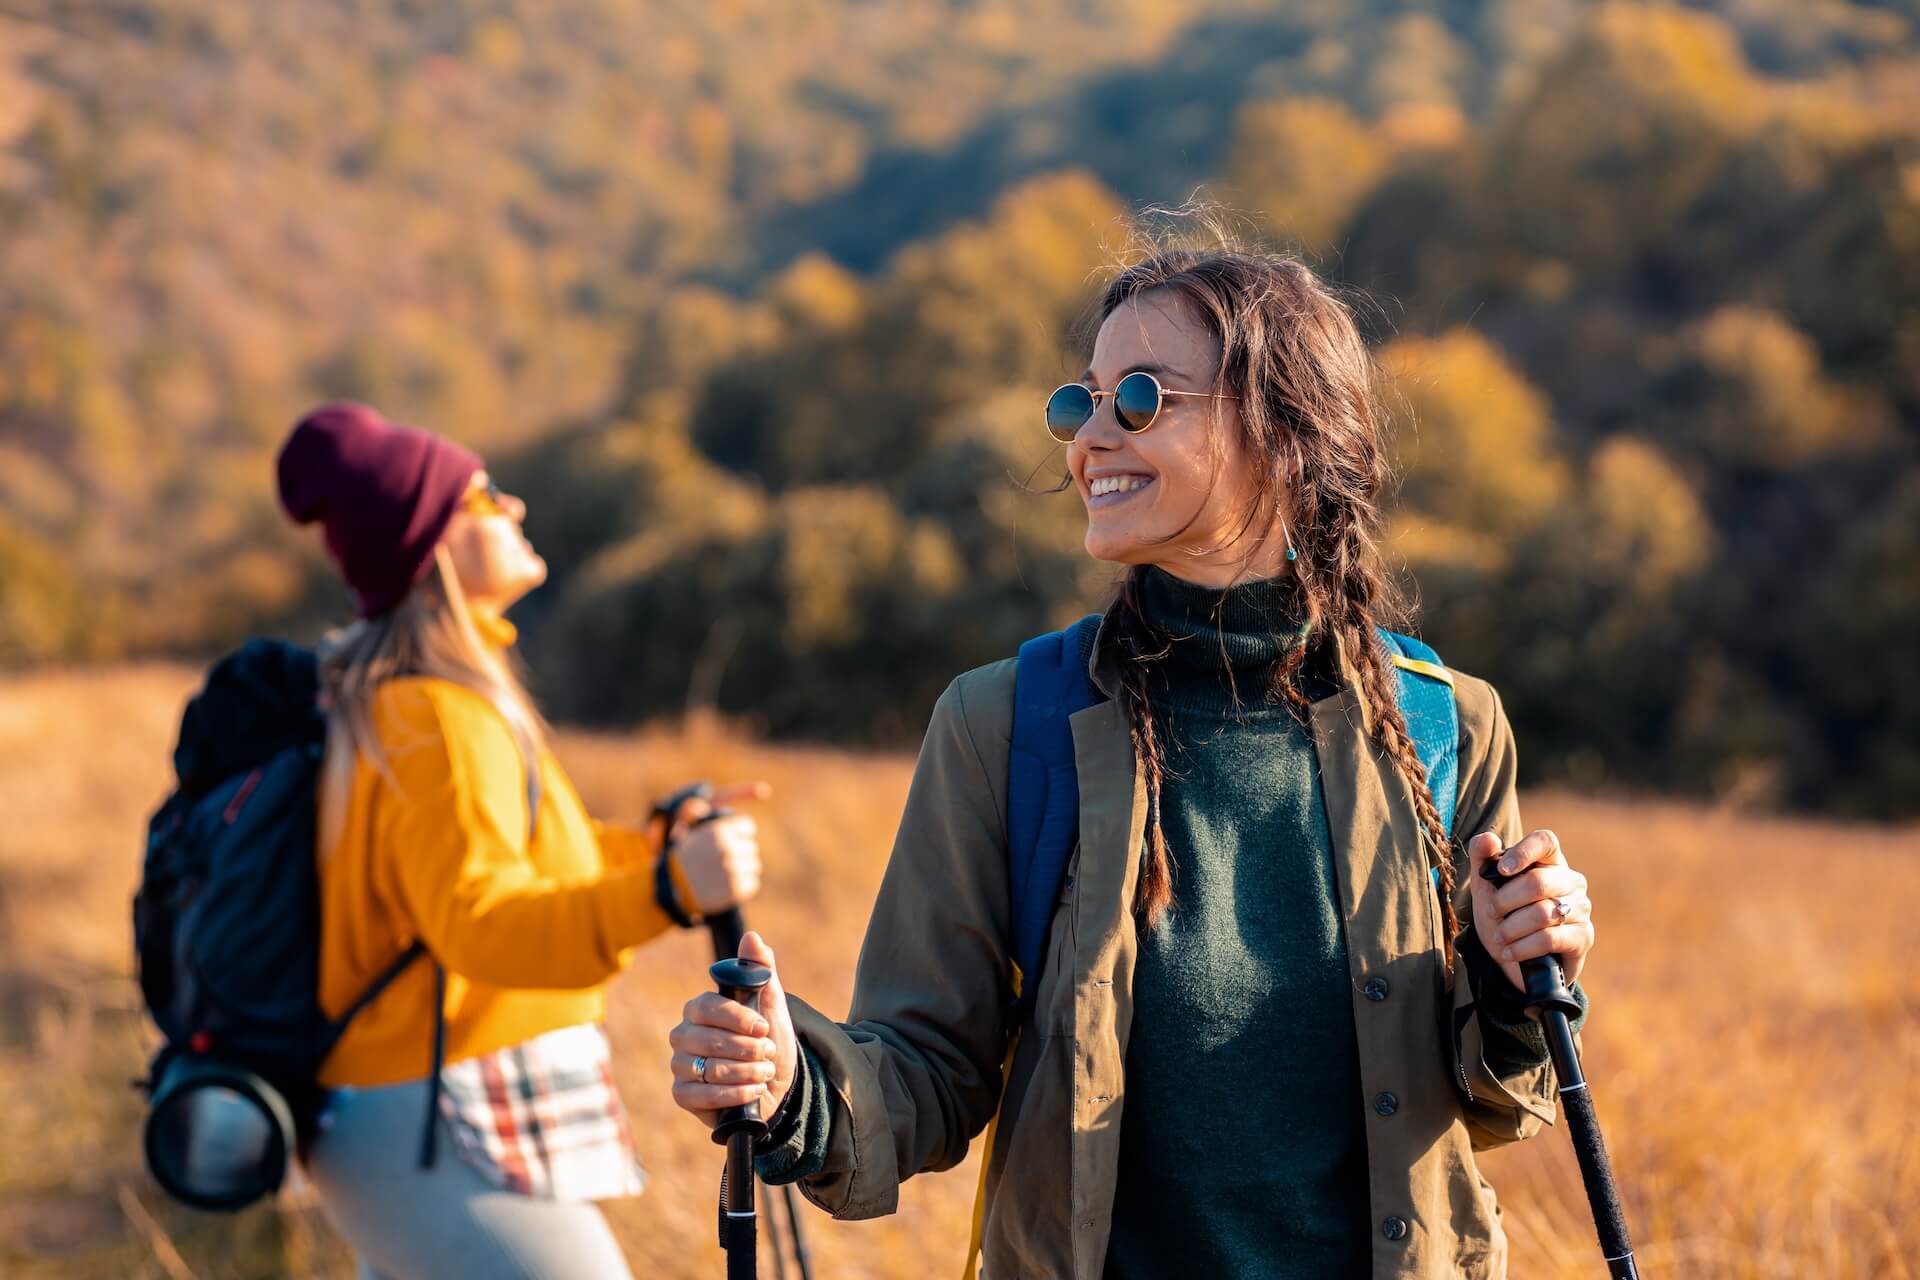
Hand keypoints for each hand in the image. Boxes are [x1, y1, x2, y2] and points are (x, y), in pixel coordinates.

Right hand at [667, 782, 769, 915]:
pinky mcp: (736, 889)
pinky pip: (753, 883)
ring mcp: (733, 869)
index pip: (747, 826)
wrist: (673, 890)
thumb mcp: (686, 832)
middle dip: (742, 852)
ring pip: (754, 866)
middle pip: (752, 847)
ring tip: (728, 873)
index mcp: (718, 831)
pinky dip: (745, 885)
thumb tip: (700, 804)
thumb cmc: (682, 859)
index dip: (743, 832)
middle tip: (728, 860)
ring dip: (745, 869)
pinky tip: (730, 885)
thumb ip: (693, 814)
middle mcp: (727, 848)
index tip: (737, 839)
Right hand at [668, 932, 799, 1125]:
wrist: (774, 1084)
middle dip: (746, 1049)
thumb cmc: (767, 1039)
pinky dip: (735, 1094)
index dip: (736, 1018)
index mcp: (699, 1009)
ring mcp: (680, 1065)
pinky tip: (754, 1091)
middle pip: (707, 1040)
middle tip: (768, 1053)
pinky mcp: (683, 1094)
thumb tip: (752, 937)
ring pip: (708, 1069)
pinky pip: (702, 1096)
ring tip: (765, 1072)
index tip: (763, 1027)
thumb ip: (761, 970)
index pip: (707, 1007)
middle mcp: (683, 1035)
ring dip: (746, 1072)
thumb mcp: (772, 1004)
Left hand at [1466, 829, 1594, 989]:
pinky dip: (1521, 948)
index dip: (1523, 851)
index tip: (1501, 870)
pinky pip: (1549, 939)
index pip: (1545, 841)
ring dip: (1510, 928)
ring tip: (1499, 936)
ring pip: (1542, 913)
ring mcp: (1581, 908)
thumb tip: (1488, 839)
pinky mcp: (1583, 937)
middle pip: (1538, 882)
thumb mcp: (1485, 887)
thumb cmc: (1502, 913)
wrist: (1511, 956)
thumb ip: (1481, 858)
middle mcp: (1571, 881)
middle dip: (1505, 901)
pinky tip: (1509, 952)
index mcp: (1550, 861)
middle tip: (1491, 913)